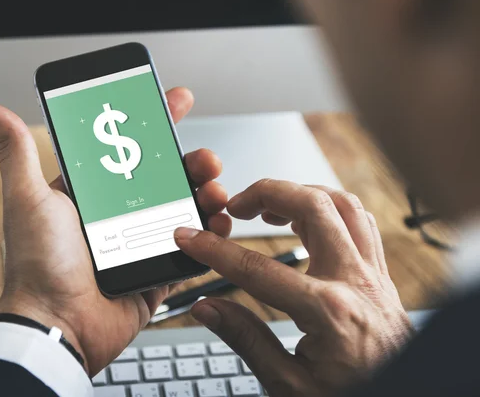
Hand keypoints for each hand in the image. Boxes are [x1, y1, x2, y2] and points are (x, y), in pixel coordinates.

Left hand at [0, 87, 231, 374]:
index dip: (155, 125)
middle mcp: (117, 217)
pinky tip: (217, 223)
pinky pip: (190, 249)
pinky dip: (208, 235)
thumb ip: (17, 151)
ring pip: (183, 209)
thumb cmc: (37, 265)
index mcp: (92, 196)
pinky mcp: (156, 273)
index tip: (176, 102)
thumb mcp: (27, 198)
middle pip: (165, 178)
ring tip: (214, 191)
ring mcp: (139, 244)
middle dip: (191, 162)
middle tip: (205, 159)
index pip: (129, 152)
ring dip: (204, 194)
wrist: (57, 325)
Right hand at [174, 180, 413, 396]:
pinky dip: (330, 208)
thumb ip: (246, 340)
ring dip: (301, 194)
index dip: (214, 250)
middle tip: (236, 206)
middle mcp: (355, 281)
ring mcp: (373, 274)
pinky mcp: (380, 275)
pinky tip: (307, 219)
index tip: (191, 238)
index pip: (257, 269)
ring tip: (268, 208)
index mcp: (328, 312)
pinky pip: (360, 221)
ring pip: (342, 204)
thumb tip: (207, 309)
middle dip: (266, 193)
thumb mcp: (290, 385)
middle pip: (312, 207)